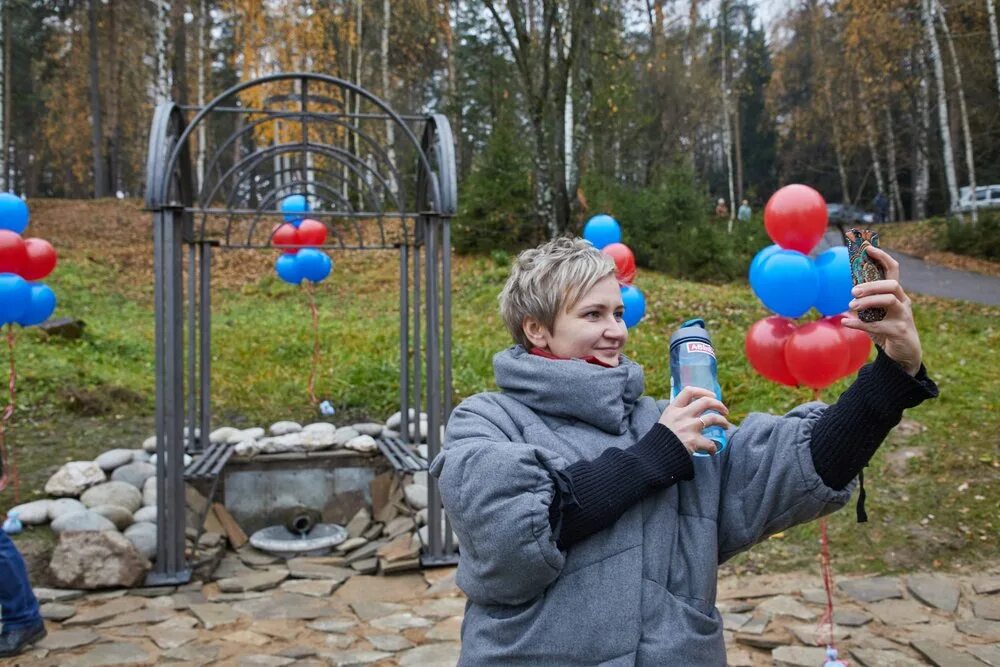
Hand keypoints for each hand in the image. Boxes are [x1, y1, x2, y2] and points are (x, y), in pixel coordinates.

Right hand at [658, 387, 730, 455]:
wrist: (655, 455)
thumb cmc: (660, 440)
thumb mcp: (665, 421)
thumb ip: (676, 416)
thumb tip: (689, 414)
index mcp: (673, 409)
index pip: (689, 392)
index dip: (703, 391)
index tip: (712, 395)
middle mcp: (682, 415)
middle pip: (705, 402)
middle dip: (719, 404)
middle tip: (724, 411)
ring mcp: (688, 427)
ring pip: (713, 418)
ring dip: (723, 422)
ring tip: (726, 426)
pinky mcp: (693, 441)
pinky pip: (710, 443)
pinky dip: (713, 447)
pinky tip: (712, 451)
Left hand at [843, 246, 922, 375]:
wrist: (903, 352)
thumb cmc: (888, 328)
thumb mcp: (877, 312)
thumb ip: (868, 301)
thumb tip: (851, 289)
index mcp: (897, 293)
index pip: (893, 270)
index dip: (882, 257)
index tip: (868, 248)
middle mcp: (903, 301)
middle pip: (891, 284)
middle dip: (871, 285)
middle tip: (853, 292)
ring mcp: (903, 316)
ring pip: (888, 301)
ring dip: (868, 302)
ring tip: (851, 306)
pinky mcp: (899, 331)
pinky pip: (878, 325)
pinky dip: (859, 324)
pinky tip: (846, 322)